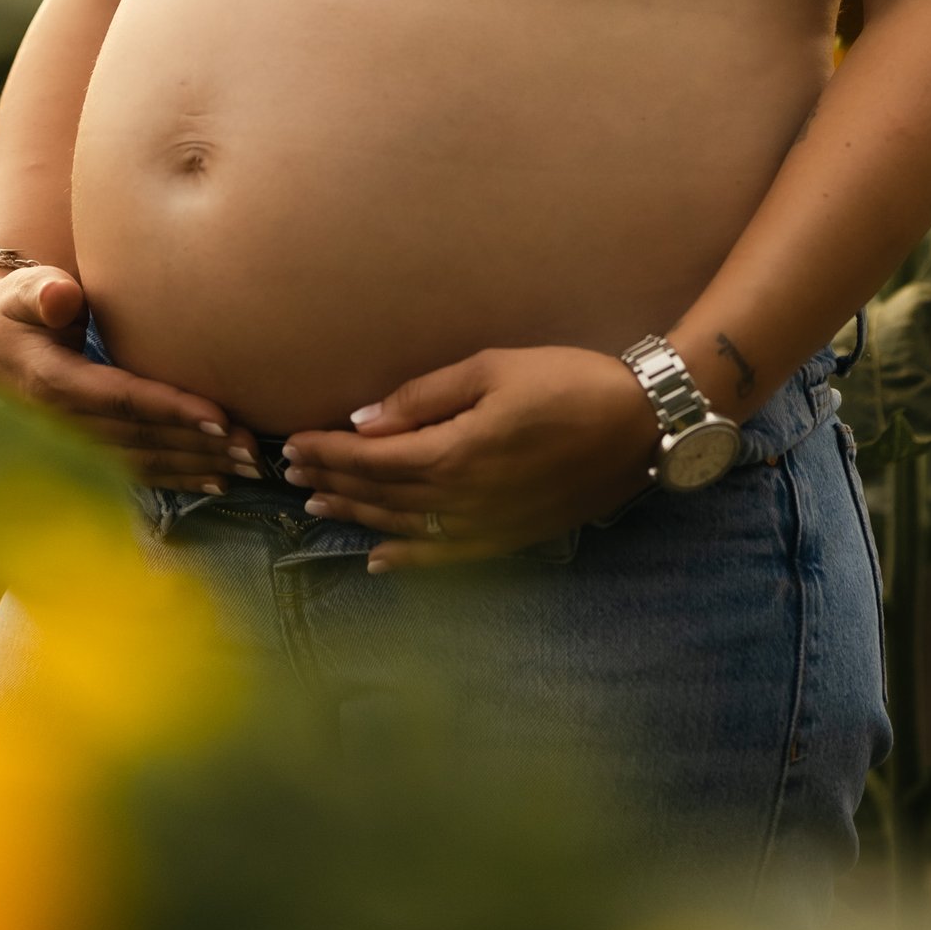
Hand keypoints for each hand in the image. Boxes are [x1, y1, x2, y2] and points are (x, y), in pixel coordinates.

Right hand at [0, 262, 261, 491]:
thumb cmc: (20, 306)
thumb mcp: (24, 292)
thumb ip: (41, 292)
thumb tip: (60, 296)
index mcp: (52, 384)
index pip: (121, 400)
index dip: (170, 410)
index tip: (219, 417)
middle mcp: (64, 424)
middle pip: (141, 439)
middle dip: (199, 446)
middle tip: (254, 451)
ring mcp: (76, 445)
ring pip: (145, 462)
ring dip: (197, 467)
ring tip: (249, 468)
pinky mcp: (88, 453)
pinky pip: (137, 471)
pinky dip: (178, 478)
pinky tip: (217, 483)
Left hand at [283, 346, 661, 568]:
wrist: (641, 425)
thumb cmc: (568, 382)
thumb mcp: (493, 369)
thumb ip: (426, 396)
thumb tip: (365, 419)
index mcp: (455, 452)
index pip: (372, 458)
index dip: (329, 452)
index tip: (294, 444)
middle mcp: (464, 498)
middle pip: (381, 494)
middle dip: (333, 482)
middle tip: (289, 475)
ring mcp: (487, 525)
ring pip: (405, 526)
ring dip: (358, 517)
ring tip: (316, 507)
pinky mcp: (511, 537)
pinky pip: (447, 555)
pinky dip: (408, 558)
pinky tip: (380, 560)